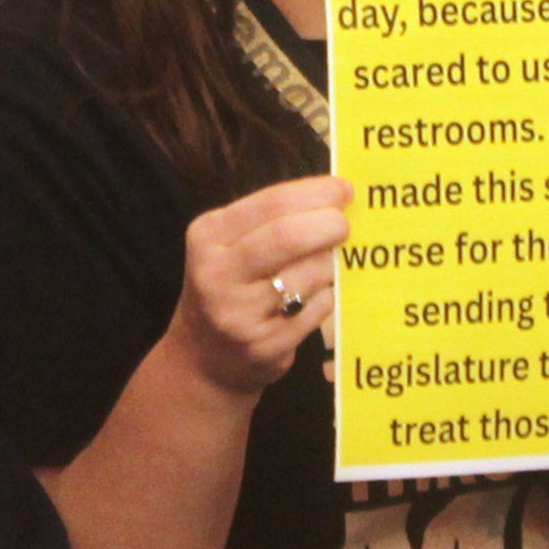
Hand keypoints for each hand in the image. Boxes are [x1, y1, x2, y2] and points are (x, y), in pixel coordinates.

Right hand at [168, 175, 348, 394]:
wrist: (202, 358)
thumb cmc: (229, 287)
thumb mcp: (229, 246)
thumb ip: (273, 220)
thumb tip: (337, 196)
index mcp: (208, 235)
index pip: (271, 203)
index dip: (316, 193)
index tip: (345, 190)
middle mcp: (217, 274)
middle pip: (287, 237)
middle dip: (328, 225)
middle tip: (346, 226)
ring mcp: (239, 314)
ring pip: (308, 275)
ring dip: (330, 265)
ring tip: (329, 263)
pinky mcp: (264, 346)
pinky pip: (316, 309)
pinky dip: (327, 296)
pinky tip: (318, 295)